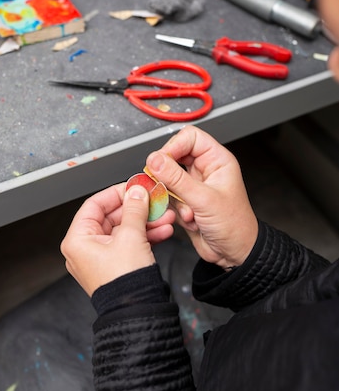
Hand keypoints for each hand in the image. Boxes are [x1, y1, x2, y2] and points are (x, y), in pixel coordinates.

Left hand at [61, 183, 174, 295]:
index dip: (116, 193)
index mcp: (77, 240)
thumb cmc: (124, 282)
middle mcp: (84, 249)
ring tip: (165, 217)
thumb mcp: (131, 236)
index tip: (134, 186)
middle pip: (111, 217)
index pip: (94, 204)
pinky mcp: (114, 267)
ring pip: (123, 231)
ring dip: (146, 222)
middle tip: (154, 200)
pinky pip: (128, 244)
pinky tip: (163, 231)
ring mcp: (100, 259)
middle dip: (137, 209)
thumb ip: (134, 209)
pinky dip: (145, 237)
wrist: (136, 313)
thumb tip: (136, 192)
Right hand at [145, 125, 257, 268]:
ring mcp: (194, 185)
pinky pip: (168, 196)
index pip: (189, 137)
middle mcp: (205, 169)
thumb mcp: (204, 199)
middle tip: (165, 185)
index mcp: (217, 160)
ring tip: (187, 209)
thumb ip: (176, 178)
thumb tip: (155, 160)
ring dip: (173, 196)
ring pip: (168, 178)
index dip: (173, 146)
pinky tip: (189, 219)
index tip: (161, 162)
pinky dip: (174, 209)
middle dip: (168, 175)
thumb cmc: (235, 225)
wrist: (235, 253)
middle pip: (174, 156)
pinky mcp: (186, 200)